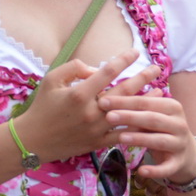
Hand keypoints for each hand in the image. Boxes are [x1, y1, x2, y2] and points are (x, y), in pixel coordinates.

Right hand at [16, 52, 157, 162]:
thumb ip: (74, 68)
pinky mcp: (97, 143)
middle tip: (157, 69)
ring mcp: (96, 129)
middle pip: (123, 92)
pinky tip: (148, 121)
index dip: (123, 60)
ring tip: (161, 92)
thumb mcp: (51, 79)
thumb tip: (95, 69)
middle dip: (143, 78)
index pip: (107, 72)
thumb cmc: (42, 107)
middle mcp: (91, 111)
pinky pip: (122, 135)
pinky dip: (137, 128)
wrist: (33, 140)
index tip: (135, 52)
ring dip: (145, 102)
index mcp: (79, 93)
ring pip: (128, 114)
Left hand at [102, 91, 195, 185]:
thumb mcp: (152, 115)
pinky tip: (141, 171)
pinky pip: (166, 168)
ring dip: (140, 139)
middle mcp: (179, 124)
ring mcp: (180, 144)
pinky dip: (155, 171)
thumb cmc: (161, 129)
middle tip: (108, 117)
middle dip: (129, 117)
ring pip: (159, 141)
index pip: (146, 102)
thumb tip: (107, 96)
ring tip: (121, 138)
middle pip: (152, 119)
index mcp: (172, 107)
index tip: (103, 101)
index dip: (124, 101)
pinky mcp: (178, 163)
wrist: (186, 152)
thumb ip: (136, 108)